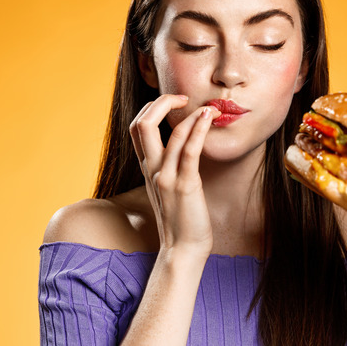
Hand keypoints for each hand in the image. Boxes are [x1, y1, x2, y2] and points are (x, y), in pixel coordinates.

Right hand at [129, 94, 220, 257]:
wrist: (183, 249)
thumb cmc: (181, 218)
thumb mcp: (167, 187)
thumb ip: (168, 165)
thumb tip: (182, 143)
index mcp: (147, 168)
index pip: (136, 126)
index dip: (151, 108)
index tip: (173, 104)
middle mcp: (153, 170)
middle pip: (143, 124)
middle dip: (162, 102)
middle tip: (183, 98)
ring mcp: (167, 178)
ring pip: (172, 134)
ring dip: (192, 114)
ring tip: (209, 107)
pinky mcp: (186, 186)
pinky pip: (190, 151)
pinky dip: (199, 129)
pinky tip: (209, 118)